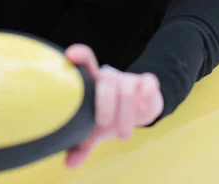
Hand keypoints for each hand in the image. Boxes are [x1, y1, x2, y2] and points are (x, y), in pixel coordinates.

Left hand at [64, 44, 163, 168]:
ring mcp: (129, 79)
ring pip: (126, 90)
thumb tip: (69, 164)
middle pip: (105, 81)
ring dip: (125, 115)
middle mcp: (110, 77)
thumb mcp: (96, 131)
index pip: (86, 63)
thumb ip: (82, 146)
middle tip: (105, 125)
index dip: (80, 57)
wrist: (139, 109)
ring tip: (124, 136)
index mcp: (94, 84)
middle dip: (105, 105)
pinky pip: (148, 82)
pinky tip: (144, 106)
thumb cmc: (112, 116)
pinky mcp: (147, 83)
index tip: (70, 54)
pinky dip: (146, 94)